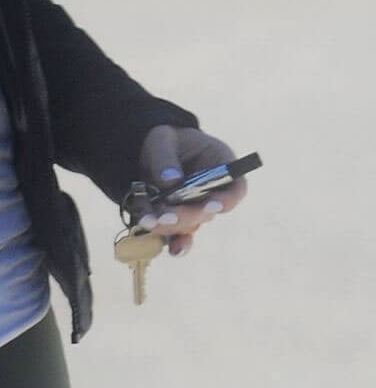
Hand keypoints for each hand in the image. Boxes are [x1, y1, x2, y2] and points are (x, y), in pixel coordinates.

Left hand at [138, 125, 248, 257]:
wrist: (153, 153)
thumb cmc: (166, 141)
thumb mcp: (162, 139)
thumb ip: (164, 157)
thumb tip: (170, 180)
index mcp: (221, 165)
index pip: (236, 187)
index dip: (228, 199)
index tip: (212, 204)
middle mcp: (214, 193)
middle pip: (209, 211)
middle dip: (188, 215)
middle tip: (168, 215)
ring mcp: (197, 209)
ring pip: (190, 224)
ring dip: (172, 226)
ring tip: (151, 222)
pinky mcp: (181, 221)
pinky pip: (179, 234)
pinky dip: (172, 241)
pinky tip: (169, 248)